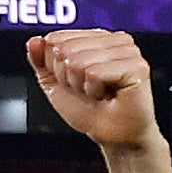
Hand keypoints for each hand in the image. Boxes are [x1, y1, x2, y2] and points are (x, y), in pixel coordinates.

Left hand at [28, 25, 159, 150]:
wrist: (110, 134)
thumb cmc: (89, 109)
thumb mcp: (54, 83)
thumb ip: (41, 60)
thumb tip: (34, 41)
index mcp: (97, 38)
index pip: (56, 39)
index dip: (55, 66)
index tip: (73, 80)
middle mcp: (115, 40)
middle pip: (65, 49)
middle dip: (67, 76)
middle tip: (86, 89)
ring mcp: (128, 51)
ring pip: (79, 61)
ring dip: (81, 84)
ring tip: (97, 92)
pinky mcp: (137, 66)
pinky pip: (94, 73)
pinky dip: (93, 89)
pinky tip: (107, 95)